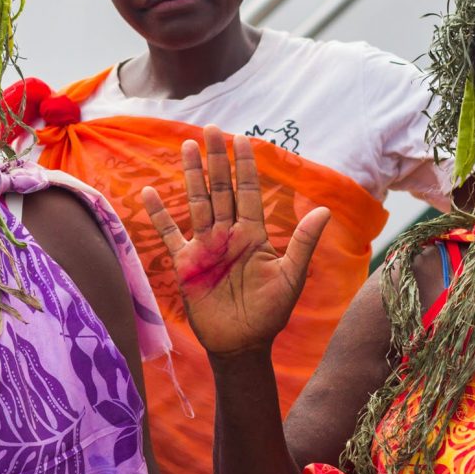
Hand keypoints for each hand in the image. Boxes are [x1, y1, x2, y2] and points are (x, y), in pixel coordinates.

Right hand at [141, 128, 330, 356]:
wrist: (242, 344)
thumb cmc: (270, 313)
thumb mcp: (291, 277)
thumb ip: (303, 243)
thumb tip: (324, 209)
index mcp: (253, 234)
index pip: (247, 191)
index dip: (244, 166)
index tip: (241, 139)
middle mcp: (227, 234)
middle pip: (220, 188)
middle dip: (215, 159)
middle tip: (210, 129)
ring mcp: (204, 246)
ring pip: (196, 202)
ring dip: (191, 175)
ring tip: (185, 146)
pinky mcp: (185, 262)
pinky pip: (169, 233)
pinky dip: (159, 214)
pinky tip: (150, 192)